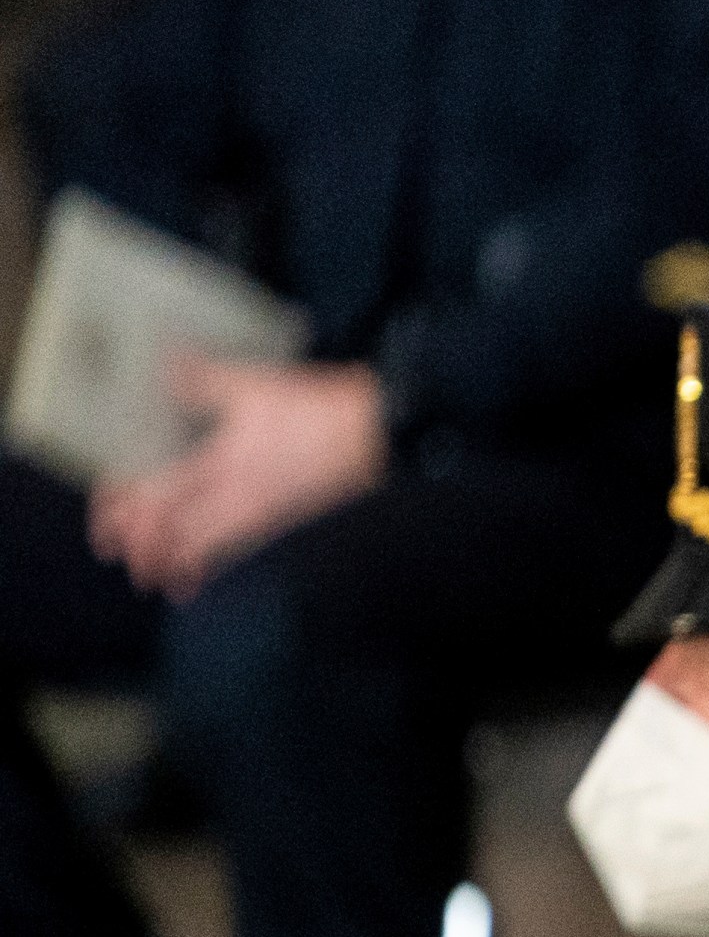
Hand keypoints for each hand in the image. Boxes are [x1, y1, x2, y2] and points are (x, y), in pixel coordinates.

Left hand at [89, 357, 387, 598]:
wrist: (372, 435)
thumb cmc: (318, 412)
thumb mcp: (256, 387)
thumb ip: (204, 379)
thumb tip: (166, 362)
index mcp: (225, 464)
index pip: (161, 495)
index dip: (128, 510)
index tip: (107, 518)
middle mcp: (238, 497)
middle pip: (177, 534)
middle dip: (142, 548)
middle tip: (114, 551)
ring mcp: (260, 513)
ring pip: (205, 549)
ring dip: (171, 563)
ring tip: (149, 573)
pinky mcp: (280, 517)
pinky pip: (234, 549)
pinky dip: (208, 564)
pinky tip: (197, 573)